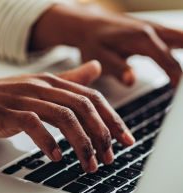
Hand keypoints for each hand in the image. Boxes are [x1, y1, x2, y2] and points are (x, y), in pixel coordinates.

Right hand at [0, 61, 134, 172]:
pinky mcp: (8, 112)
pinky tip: (57, 157)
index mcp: (54, 82)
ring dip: (81, 143)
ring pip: (64, 117)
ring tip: (89, 164)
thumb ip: (71, 78)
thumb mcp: (42, 85)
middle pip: (83, 108)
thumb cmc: (7, 96)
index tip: (125, 138)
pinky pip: (33, 125)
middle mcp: (43, 87)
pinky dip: (48, 142)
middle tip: (109, 157)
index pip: (92, 98)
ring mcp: (25, 98)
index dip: (112, 118)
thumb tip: (95, 68)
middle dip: (101, 134)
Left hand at [30, 4, 182, 86]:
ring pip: (181, 38)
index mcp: (141, 39)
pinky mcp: (150, 31)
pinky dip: (181, 49)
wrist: (88, 25)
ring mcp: (152, 28)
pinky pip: (174, 38)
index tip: (179, 97)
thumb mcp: (100, 58)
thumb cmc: (93, 42)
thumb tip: (131, 80)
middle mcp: (151, 30)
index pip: (169, 62)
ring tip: (181, 81)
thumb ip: (117, 69)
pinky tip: (179, 58)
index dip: (178, 81)